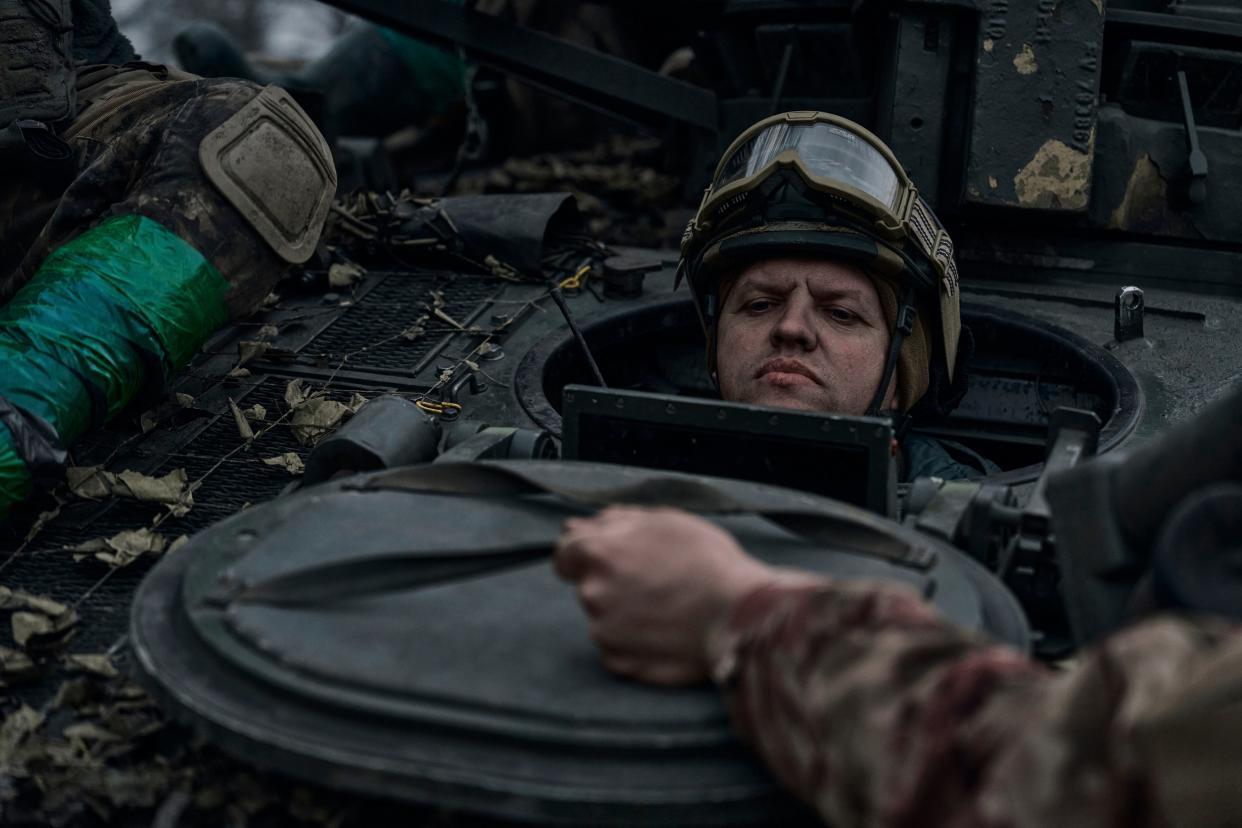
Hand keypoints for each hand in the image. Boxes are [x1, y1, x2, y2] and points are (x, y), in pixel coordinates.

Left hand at [554, 506, 781, 684]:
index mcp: (599, 553)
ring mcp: (603, 631)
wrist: (739, 614)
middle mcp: (593, 592)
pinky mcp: (619, 662)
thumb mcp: (665, 521)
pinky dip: (635, 642)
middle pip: (589, 586)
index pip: (565, 554)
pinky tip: (665, 632)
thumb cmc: (707, 561)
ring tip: (667, 608)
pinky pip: (618, 648)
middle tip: (653, 584)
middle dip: (612, 584)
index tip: (606, 561)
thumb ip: (616, 521)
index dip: (584, 556)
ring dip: (624, 614)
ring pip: (604, 618)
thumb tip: (582, 525)